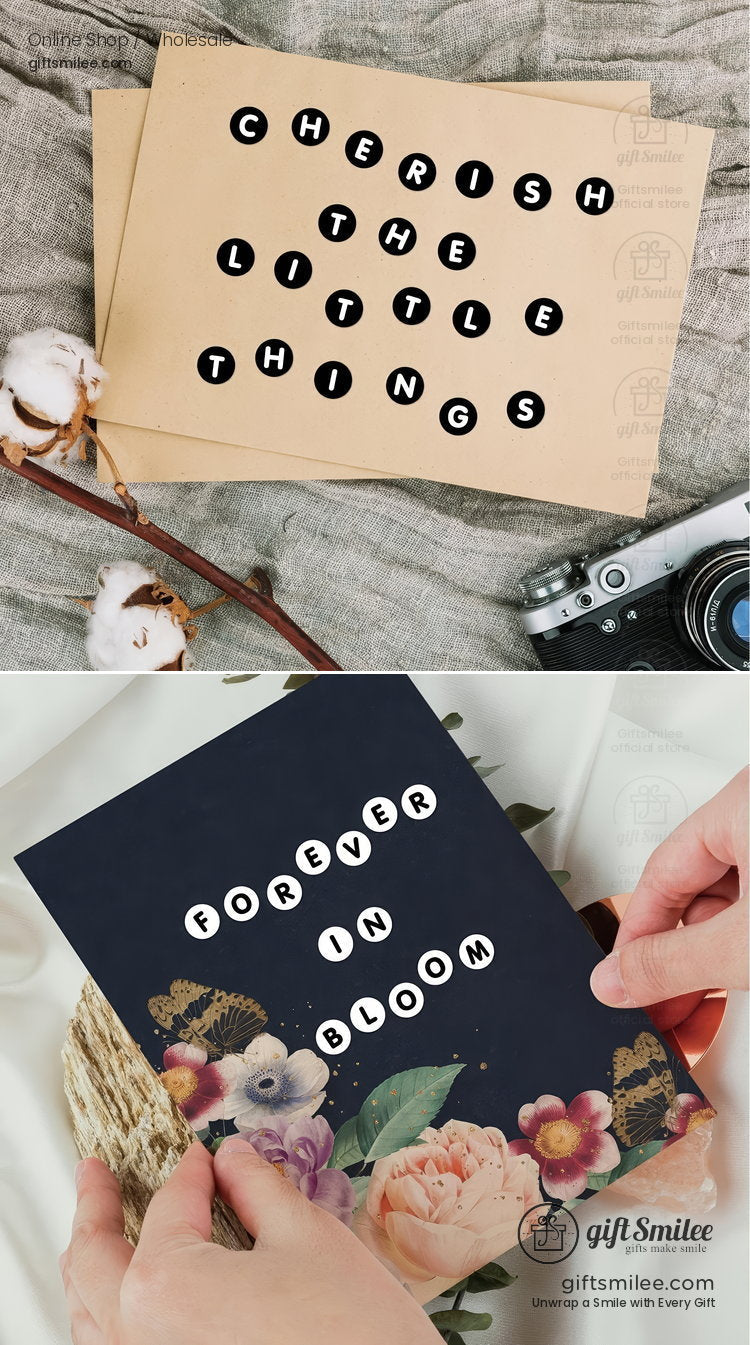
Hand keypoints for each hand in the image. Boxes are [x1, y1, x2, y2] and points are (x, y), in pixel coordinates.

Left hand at [60, 1139, 440, 1344]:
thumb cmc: (351, 1335)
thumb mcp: (307, 1236)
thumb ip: (258, 1187)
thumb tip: (235, 1160)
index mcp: (165, 1283)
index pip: (170, 1207)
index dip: (190, 1171)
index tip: (202, 1157)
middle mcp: (139, 1339)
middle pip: (93, 1263)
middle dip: (94, 1209)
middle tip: (95, 1174)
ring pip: (90, 1320)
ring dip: (89, 1270)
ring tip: (94, 1237)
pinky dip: (108, 1322)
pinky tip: (125, 1305)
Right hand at [590, 767, 747, 1028]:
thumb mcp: (744, 945)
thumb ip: (672, 964)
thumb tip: (614, 978)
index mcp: (742, 803)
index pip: (662, 873)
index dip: (637, 936)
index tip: (623, 980)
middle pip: (697, 891)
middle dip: (681, 957)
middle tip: (663, 1010)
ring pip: (734, 904)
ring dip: (716, 960)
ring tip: (700, 1012)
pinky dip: (745, 950)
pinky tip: (736, 987)